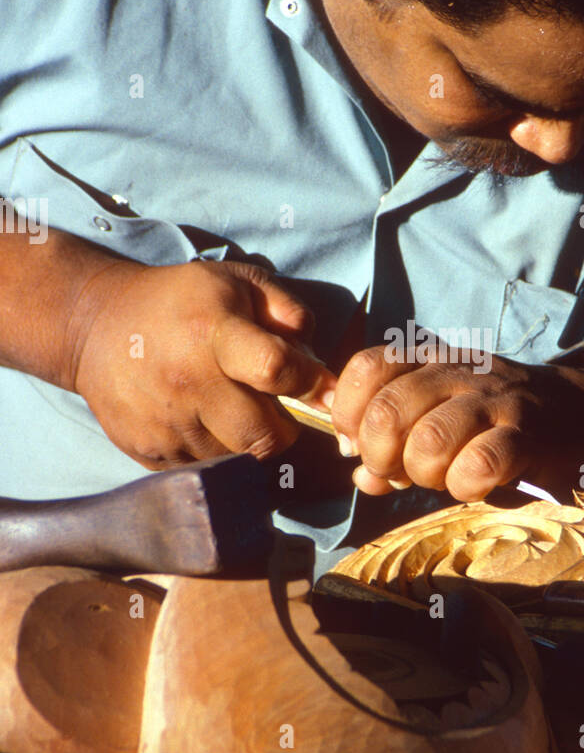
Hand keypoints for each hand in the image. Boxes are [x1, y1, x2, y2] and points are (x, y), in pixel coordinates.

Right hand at [69, 258, 335, 467]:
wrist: (96, 327)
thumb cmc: (179, 302)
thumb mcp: (236, 282)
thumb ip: (288, 311)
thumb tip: (318, 363)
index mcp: (214, 333)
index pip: (277, 370)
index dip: (310, 384)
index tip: (319, 388)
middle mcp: (189, 382)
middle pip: (265, 436)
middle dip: (282, 428)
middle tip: (272, 408)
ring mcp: (166, 423)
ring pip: (236, 458)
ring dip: (246, 441)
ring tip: (231, 410)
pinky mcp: (148, 452)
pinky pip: (203, 470)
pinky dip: (215, 452)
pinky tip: (202, 422)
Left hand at [329, 344, 583, 499]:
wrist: (581, 414)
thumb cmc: (495, 422)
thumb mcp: (439, 418)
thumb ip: (393, 443)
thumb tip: (360, 475)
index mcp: (429, 359)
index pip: (366, 368)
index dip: (350, 415)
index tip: (361, 444)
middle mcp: (458, 371)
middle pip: (389, 410)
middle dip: (382, 455)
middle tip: (400, 471)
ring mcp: (495, 399)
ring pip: (430, 439)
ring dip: (425, 473)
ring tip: (441, 478)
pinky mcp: (528, 434)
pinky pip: (482, 461)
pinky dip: (466, 484)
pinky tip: (474, 485)